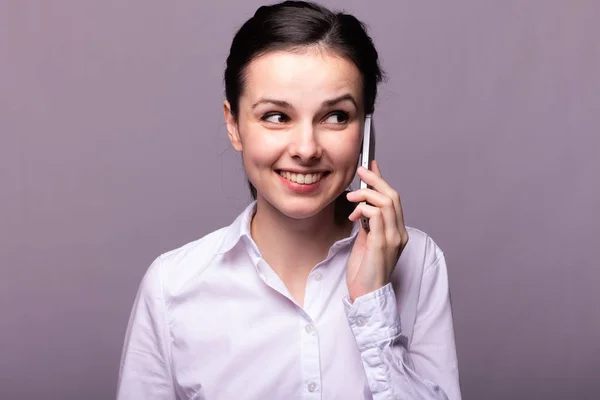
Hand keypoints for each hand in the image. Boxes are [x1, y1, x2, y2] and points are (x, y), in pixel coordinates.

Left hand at [345, 160, 408, 301]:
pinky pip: (377, 216)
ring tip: (351, 199)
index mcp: (397, 232)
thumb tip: (362, 205)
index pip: (393, 200)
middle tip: (361, 172)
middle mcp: (399, 233)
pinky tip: (354, 215)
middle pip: (392, 196)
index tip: (371, 167)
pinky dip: (364, 209)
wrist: (367, 295)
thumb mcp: (366, 241)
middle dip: (375, 180)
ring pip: (386, 202)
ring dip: (366, 195)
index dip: (382, 181)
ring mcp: (393, 238)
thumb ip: (368, 223)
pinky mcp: (382, 243)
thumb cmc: (364, 271)